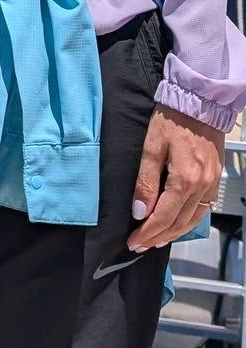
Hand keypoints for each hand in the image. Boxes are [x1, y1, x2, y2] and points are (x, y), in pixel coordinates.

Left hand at [127, 105, 224, 251]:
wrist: (199, 102)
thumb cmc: (172, 119)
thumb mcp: (151, 147)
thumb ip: (145, 182)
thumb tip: (139, 211)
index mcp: (185, 179)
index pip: (163, 217)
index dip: (147, 233)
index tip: (132, 241)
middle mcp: (202, 186)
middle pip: (178, 223)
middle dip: (157, 237)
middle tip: (140, 245)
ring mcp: (211, 184)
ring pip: (192, 220)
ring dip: (173, 233)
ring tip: (155, 240)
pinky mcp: (214, 179)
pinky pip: (203, 209)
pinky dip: (188, 221)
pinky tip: (176, 224)